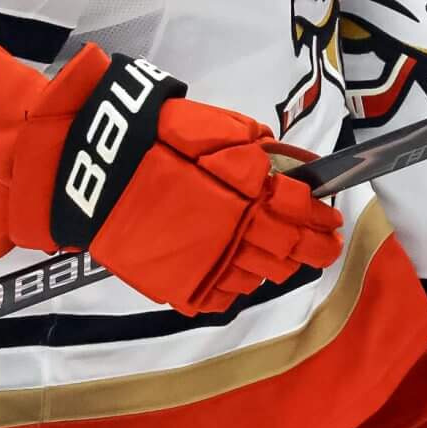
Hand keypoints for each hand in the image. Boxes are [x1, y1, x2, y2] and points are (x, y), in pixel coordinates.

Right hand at [7, 47, 345, 315]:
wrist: (95, 173)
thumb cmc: (158, 141)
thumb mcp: (219, 132)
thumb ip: (262, 154)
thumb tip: (298, 171)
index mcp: (250, 194)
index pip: (303, 212)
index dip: (321, 217)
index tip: (331, 220)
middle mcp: (237, 234)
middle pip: (292, 250)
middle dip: (315, 247)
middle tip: (326, 246)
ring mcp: (210, 264)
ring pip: (262, 275)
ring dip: (280, 266)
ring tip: (287, 258)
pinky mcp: (183, 285)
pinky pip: (226, 295)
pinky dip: (240, 285)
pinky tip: (243, 272)